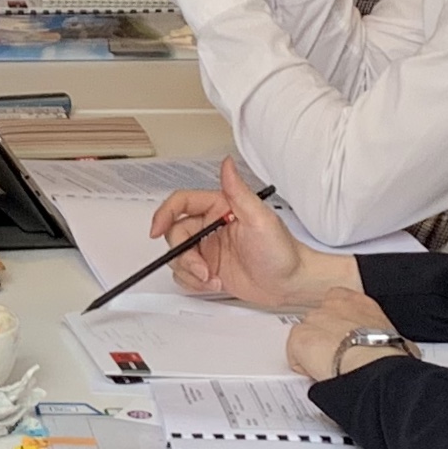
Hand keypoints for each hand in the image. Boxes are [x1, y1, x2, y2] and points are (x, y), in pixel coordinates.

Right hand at [151, 158, 316, 306]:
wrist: (291, 285)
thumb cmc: (282, 252)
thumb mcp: (260, 219)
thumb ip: (238, 191)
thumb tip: (226, 163)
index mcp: (220, 207)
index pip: (181, 203)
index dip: (164, 214)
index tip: (156, 231)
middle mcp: (211, 226)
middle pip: (175, 234)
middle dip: (183, 255)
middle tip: (202, 268)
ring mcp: (208, 249)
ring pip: (177, 257)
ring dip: (189, 271)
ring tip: (211, 279)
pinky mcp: (208, 269)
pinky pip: (185, 275)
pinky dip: (193, 283)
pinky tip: (215, 283)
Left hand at [284, 287, 399, 381]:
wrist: (374, 365)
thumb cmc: (388, 355)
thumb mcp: (395, 337)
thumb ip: (384, 335)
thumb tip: (395, 348)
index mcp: (357, 302)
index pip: (336, 302)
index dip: (336, 324)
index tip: (343, 339)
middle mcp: (332, 305)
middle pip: (318, 321)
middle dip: (323, 338)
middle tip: (336, 357)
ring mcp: (313, 319)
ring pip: (304, 337)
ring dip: (312, 352)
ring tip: (329, 367)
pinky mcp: (299, 337)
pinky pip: (294, 355)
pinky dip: (303, 367)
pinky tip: (319, 373)